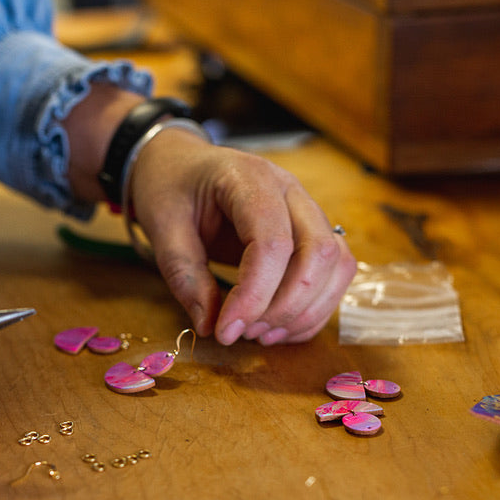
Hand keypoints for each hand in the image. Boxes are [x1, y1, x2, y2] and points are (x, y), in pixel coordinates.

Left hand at [129, 128, 356, 344]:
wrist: (180, 164)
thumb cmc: (170, 188)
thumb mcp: (162, 228)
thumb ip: (184, 276)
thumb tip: (210, 326)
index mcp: (250, 179)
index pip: (273, 242)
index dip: (255, 295)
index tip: (226, 331)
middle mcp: (290, 191)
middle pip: (319, 253)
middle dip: (287, 306)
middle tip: (244, 332)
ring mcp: (306, 211)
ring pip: (337, 265)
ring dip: (306, 311)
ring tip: (261, 335)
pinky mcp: (310, 233)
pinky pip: (333, 274)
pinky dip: (313, 310)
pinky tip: (277, 329)